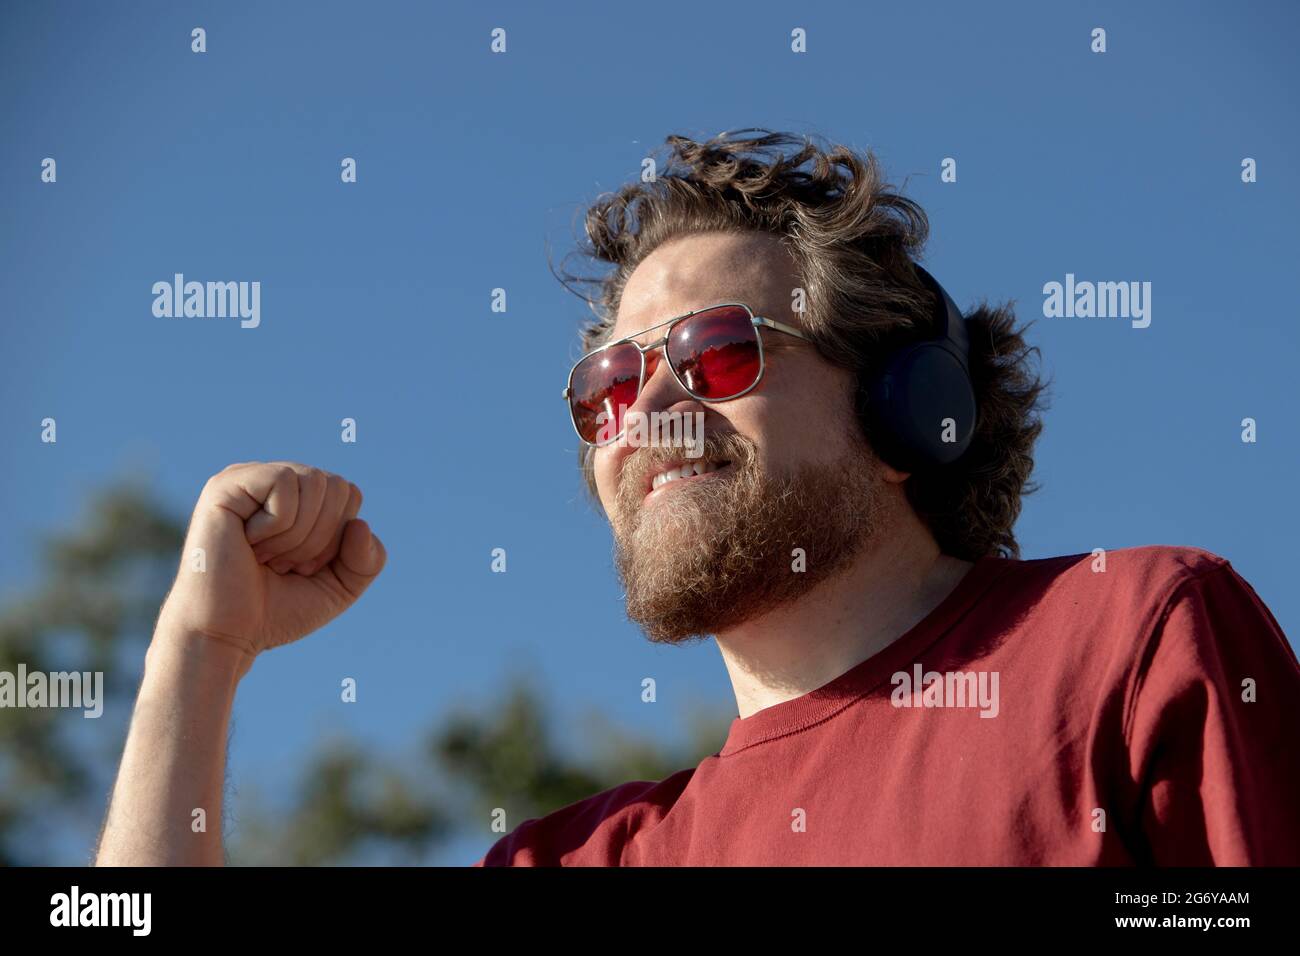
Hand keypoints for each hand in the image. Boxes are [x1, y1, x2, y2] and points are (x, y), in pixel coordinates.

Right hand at [159, 462, 385, 668]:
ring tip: (264, 556)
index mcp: (298, 498)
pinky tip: (247, 542)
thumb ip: (368, 560)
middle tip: (282, 563)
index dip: (338, 537)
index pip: (349, 494)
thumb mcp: (340, 587)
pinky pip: (284, 484)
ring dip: (297, 535)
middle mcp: (272, 481)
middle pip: (337, 486)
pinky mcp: (226, 484)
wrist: (226, 635)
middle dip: (320, 538)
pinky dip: (276, 526)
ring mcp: (248, 478)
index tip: (303, 566)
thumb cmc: (275, 611)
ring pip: (314, 483)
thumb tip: (360, 524)